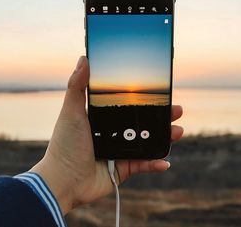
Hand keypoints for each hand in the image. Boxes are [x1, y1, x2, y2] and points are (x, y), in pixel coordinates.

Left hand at [30, 56, 183, 213]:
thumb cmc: (64, 146)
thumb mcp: (71, 112)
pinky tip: (165, 161)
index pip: (126, 105)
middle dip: (160, 117)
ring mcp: (118, 152)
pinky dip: (155, 163)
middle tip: (176, 109)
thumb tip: (84, 58)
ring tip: (178, 131)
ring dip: (164, 137)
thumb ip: (77, 86)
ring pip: (146, 143)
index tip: (159, 91)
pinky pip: (143, 165)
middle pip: (141, 123)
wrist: (63, 181)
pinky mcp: (122, 170)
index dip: (143, 99)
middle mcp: (111, 134)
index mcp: (100, 119)